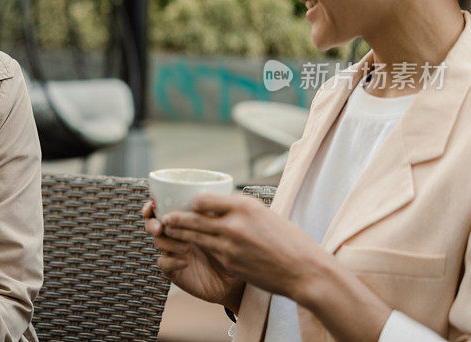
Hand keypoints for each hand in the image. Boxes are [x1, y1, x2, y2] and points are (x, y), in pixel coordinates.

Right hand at [143, 200, 243, 308]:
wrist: (235, 275)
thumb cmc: (230, 247)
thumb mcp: (224, 226)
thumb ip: (213, 212)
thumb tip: (209, 198)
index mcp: (184, 220)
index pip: (161, 209)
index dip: (151, 207)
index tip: (152, 207)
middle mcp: (175, 234)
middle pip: (153, 225)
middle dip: (152, 224)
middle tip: (160, 228)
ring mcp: (173, 252)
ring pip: (158, 243)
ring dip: (168, 243)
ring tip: (187, 247)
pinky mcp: (174, 270)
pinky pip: (163, 264)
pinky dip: (171, 262)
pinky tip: (184, 262)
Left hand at [160, 193, 328, 301]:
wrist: (304, 271)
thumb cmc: (290, 240)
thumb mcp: (266, 214)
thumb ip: (241, 210)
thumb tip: (221, 205)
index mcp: (244, 206)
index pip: (203, 199)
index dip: (192, 202)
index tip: (189, 204)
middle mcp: (234, 224)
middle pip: (193, 218)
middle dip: (176, 218)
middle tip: (165, 217)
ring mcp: (229, 246)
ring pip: (195, 237)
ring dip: (180, 233)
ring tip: (169, 230)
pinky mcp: (230, 263)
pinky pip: (209, 252)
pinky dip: (199, 248)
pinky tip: (191, 248)